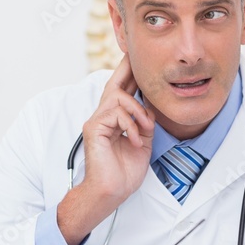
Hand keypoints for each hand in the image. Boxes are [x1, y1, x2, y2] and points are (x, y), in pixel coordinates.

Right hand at [56, 55, 154, 244]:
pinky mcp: (94, 128)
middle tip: (134, 52)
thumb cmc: (124, 172)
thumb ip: (145, 123)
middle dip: (126, 67)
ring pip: (118, 97)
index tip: (139, 58)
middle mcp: (103, 116)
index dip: (130, 74)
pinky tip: (136, 140)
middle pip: (114, 83)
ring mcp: (97, 121)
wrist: (111, 192)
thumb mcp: (143, 142)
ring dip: (138, 110)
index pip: (123, 91)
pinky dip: (130, 125)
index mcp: (115, 119)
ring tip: (147, 128)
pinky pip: (115, 114)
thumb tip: (151, 109)